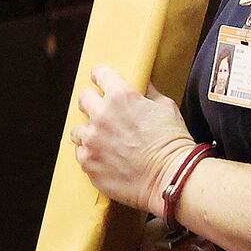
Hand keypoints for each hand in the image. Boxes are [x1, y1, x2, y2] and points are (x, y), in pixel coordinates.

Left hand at [70, 64, 195, 216]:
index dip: (101, 75)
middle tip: (102, 109)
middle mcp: (101, 116)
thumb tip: (142, 86)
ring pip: (78, 130)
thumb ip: (149, 94)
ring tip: (103, 139)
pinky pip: (81, 154)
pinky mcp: (88, 163)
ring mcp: (92, 141)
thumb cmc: (172, 141)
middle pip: (83, 98)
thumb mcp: (166, 107)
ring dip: (89, 131)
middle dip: (92, 101)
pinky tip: (106, 156)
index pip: (101, 74)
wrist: (170, 176)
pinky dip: (91, 153)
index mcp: (121, 97)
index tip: (100, 78)